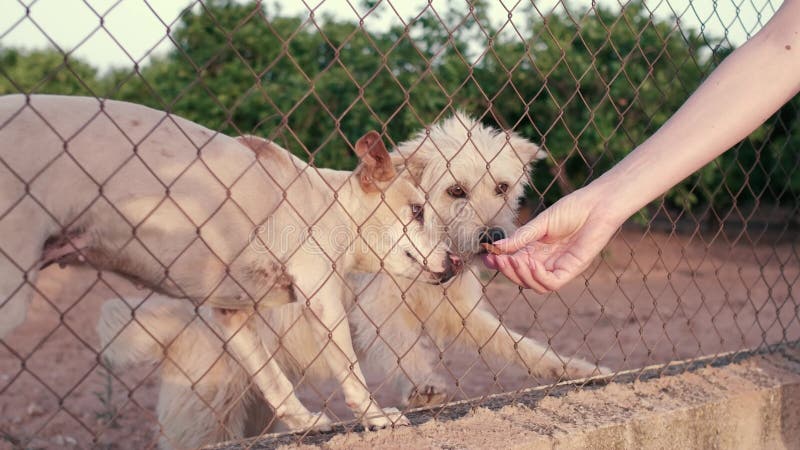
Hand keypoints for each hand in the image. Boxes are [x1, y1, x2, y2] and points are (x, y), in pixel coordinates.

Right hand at [483, 187, 623, 292]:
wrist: (596, 205)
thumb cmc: (572, 209)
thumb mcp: (541, 224)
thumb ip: (521, 237)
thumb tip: (497, 247)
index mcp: (537, 250)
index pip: (515, 263)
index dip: (500, 264)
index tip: (487, 258)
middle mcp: (547, 261)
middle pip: (522, 277)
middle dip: (507, 271)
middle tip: (497, 259)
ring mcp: (559, 267)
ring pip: (534, 284)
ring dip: (520, 275)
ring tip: (513, 260)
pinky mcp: (571, 270)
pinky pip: (551, 283)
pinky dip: (537, 277)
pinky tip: (530, 264)